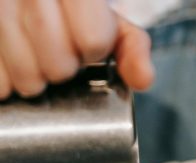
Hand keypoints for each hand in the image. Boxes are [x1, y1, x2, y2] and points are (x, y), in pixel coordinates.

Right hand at [0, 0, 153, 98]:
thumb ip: (132, 49)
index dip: (93, 50)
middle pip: (60, 66)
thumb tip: (143, 80)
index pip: (93, 40)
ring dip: (35, 80)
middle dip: (64, 71)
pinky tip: (11, 62)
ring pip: (28, 78)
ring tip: (35, 60)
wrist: (32, 1)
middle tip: (59, 56)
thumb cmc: (75, 13)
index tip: (86, 44)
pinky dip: (6, 83)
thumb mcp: (110, 24)